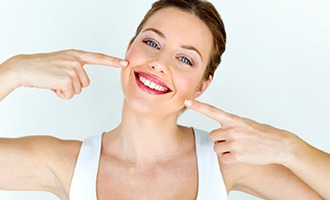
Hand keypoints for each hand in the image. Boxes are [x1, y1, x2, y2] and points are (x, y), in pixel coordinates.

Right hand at [1, 49, 127, 98]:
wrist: (25, 68)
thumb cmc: (43, 67)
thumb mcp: (62, 62)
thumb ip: (75, 67)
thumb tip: (83, 82)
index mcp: (76, 55)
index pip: (98, 58)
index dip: (112, 61)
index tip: (125, 63)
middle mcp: (76, 61)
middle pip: (86, 83)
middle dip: (73, 85)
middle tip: (58, 79)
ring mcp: (71, 69)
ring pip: (78, 89)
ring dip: (67, 90)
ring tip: (54, 81)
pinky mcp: (66, 79)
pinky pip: (70, 94)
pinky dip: (61, 94)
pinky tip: (53, 86)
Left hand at [185, 99, 298, 164]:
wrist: (279, 145)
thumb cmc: (262, 133)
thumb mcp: (245, 123)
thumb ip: (230, 124)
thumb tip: (218, 131)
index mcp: (234, 119)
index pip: (212, 111)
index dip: (198, 106)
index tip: (187, 101)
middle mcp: (232, 130)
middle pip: (213, 136)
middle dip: (220, 139)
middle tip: (234, 139)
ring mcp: (234, 143)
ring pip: (217, 147)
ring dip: (225, 148)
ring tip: (240, 146)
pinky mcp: (237, 156)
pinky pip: (223, 158)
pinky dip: (230, 157)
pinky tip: (241, 154)